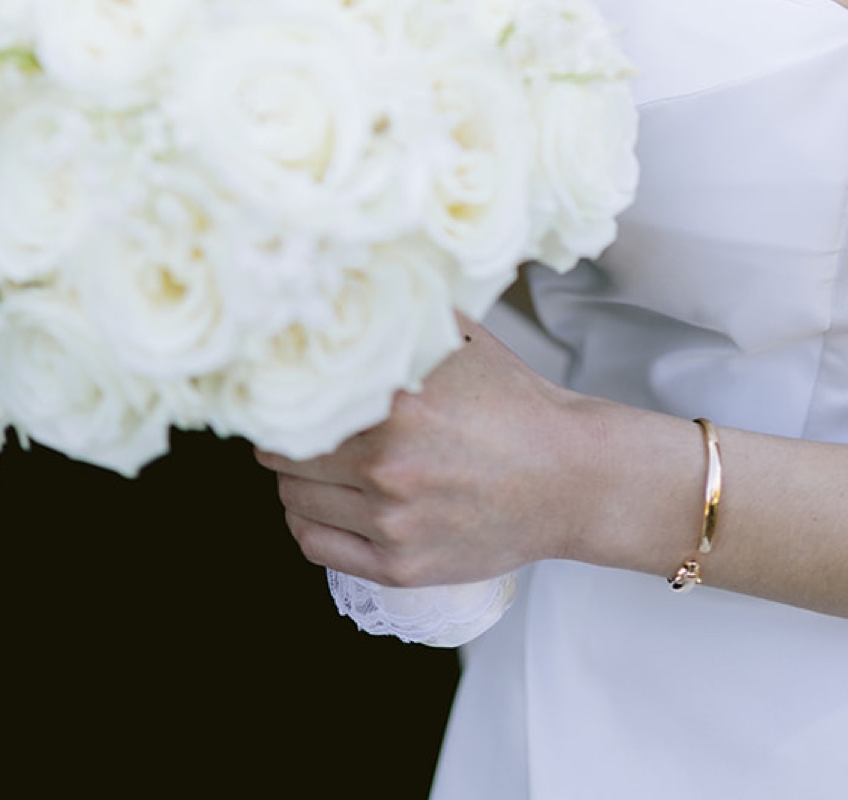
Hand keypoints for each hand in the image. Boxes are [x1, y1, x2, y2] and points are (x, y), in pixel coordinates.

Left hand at [257, 318, 594, 587]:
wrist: (570, 476)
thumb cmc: (515, 405)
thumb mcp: (463, 342)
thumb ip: (405, 317)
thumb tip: (353, 282)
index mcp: (397, 404)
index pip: (297, 405)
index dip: (281, 398)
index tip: (277, 394)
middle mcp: (388, 464)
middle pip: (286, 456)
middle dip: (286, 440)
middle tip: (295, 430)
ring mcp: (393, 521)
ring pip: (296, 501)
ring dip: (296, 482)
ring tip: (315, 467)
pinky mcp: (401, 565)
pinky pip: (316, 546)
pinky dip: (306, 524)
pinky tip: (319, 506)